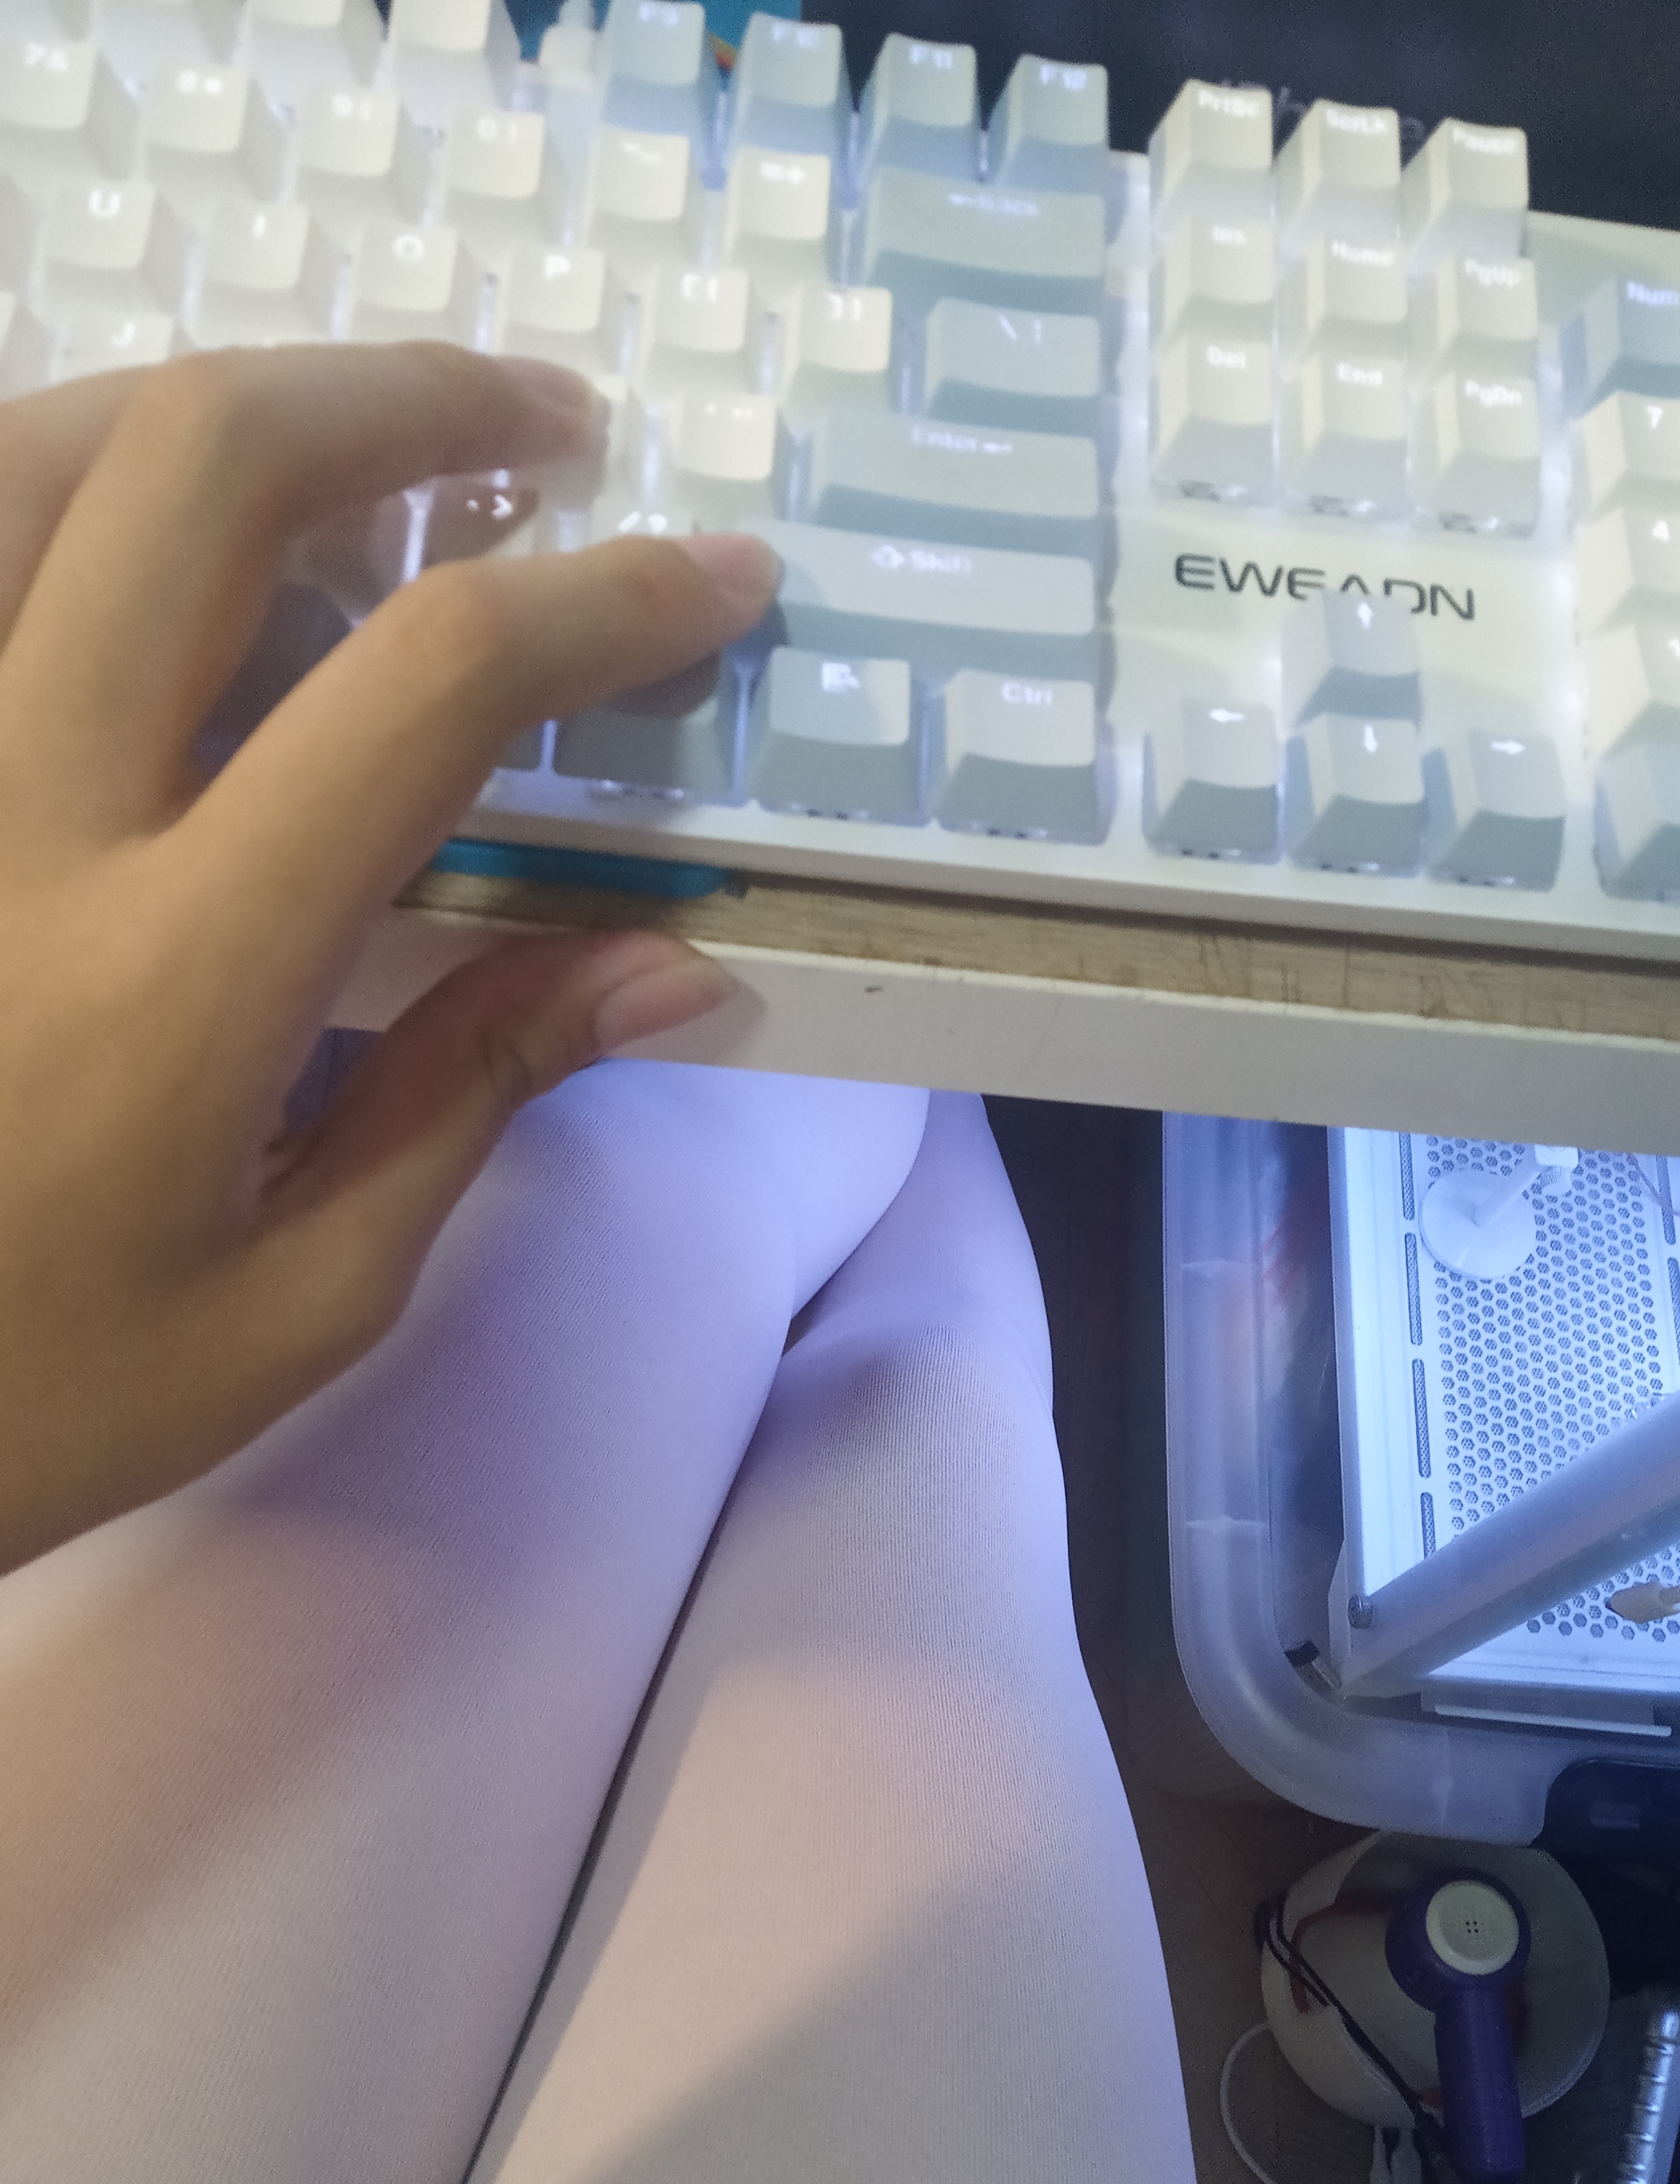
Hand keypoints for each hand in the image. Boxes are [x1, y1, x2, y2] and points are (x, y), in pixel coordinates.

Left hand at [0, 343, 779, 1577]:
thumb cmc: (31, 1395)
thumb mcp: (293, 1295)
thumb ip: (472, 1089)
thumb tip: (672, 961)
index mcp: (173, 969)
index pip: (425, 689)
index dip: (602, 600)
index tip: (715, 578)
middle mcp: (10, 806)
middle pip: (208, 465)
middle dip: (410, 398)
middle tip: (538, 429)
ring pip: (30, 448)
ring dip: (221, 407)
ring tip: (343, 454)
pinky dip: (53, 486)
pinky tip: (140, 550)